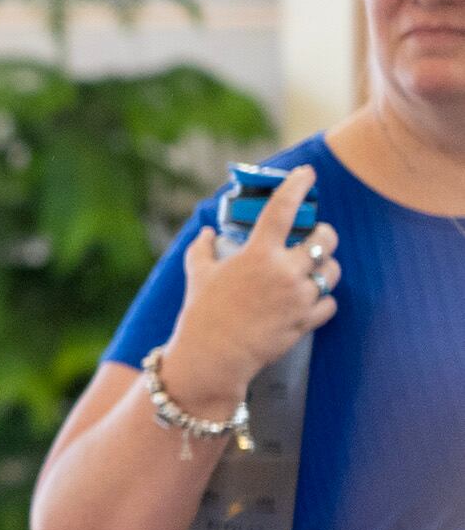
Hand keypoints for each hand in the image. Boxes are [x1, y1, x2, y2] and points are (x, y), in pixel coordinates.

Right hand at [160, 166, 341, 413]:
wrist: (213, 355)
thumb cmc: (202, 312)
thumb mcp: (198, 274)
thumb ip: (203, 249)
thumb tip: (207, 233)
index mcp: (257, 253)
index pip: (283, 208)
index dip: (297, 185)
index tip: (307, 174)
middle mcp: (284, 271)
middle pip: (325, 239)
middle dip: (323, 234)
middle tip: (313, 237)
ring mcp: (298, 297)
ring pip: (332, 270)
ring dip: (325, 266)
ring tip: (311, 269)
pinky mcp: (306, 320)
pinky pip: (330, 302)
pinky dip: (323, 299)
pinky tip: (309, 299)